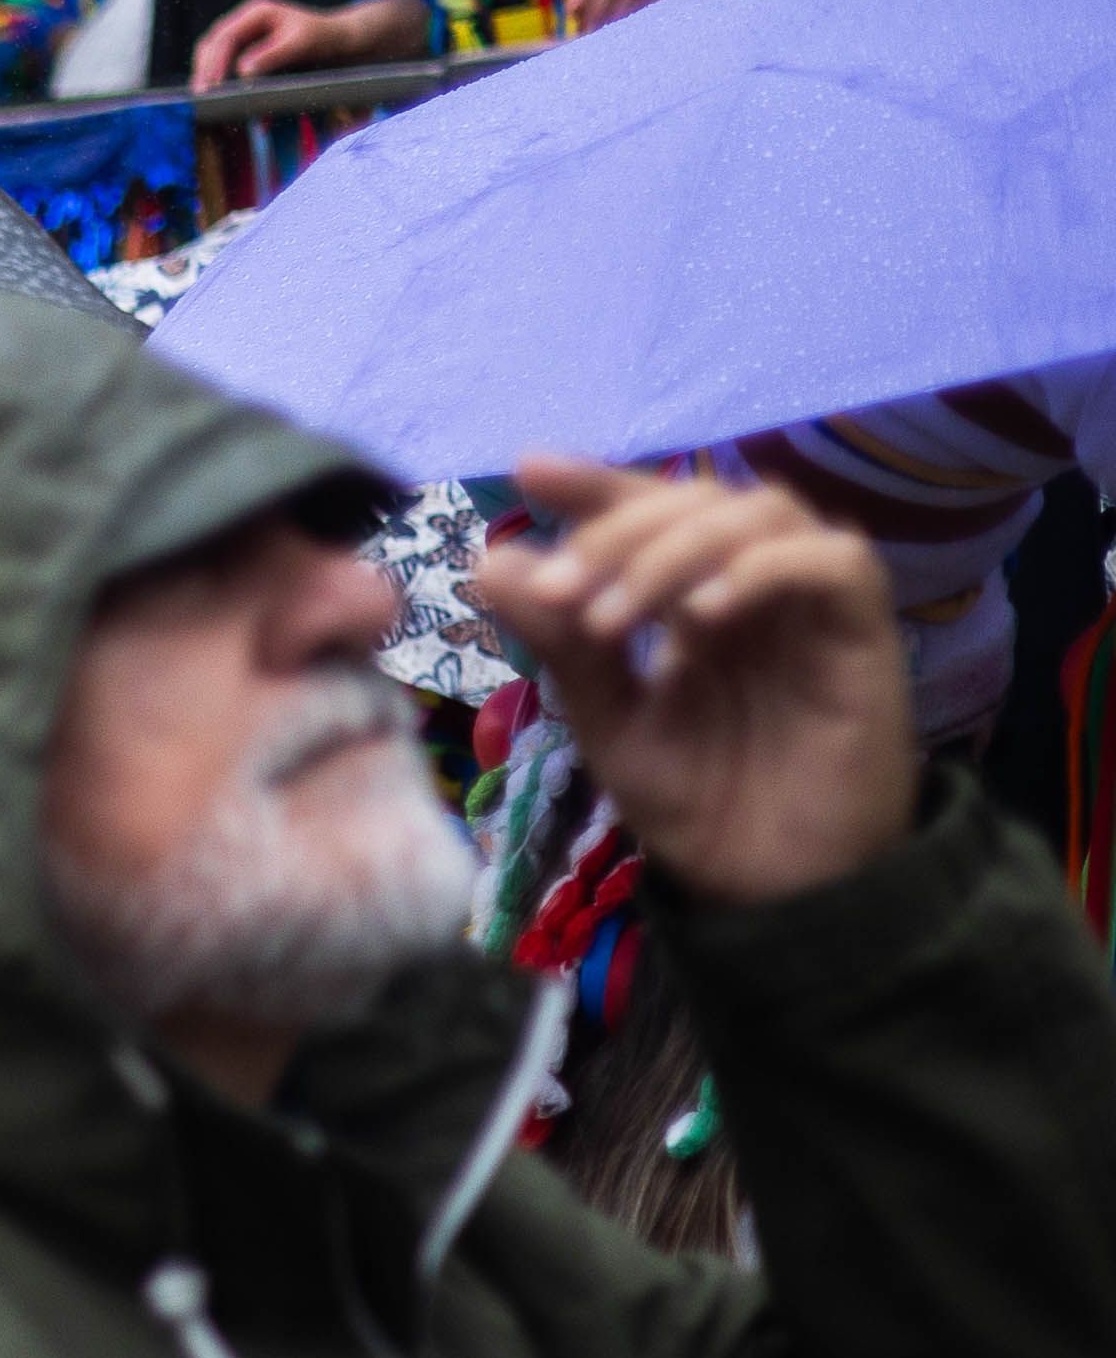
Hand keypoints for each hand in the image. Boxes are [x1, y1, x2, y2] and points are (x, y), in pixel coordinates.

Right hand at [189, 0, 427, 87]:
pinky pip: (226, 68)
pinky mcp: (247, 54)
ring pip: (214, 57)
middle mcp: (245, 22)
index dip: (214, 63)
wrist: (343, 41)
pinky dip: (222, 85)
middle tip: (199, 98)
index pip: (225, 37)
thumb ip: (273, 54)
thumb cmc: (325, 38)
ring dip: (209, 79)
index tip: (210, 87)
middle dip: (204, 72)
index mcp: (256, 12)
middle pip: (211, 45)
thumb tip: (242, 71)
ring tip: (206, 103)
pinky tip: (224, 103)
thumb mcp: (303, 43)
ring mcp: (244, 38)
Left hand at [469, 458, 913, 907]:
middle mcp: (756, 586)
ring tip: (614, 619)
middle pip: (700, 498)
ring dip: (675, 549)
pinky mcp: (866, 633)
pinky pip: (833, 561)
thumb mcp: (609, 719)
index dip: (598, 483)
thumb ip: (561, 643)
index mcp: (693, 599)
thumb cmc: (700, 807)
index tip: (531, 469)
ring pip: (764, 511)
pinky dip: (761, 569)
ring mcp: (812, 604)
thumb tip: (491, 561)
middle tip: (560, 590)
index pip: (651, 510)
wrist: (773, 889)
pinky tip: (701, 616)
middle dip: (618, 529)